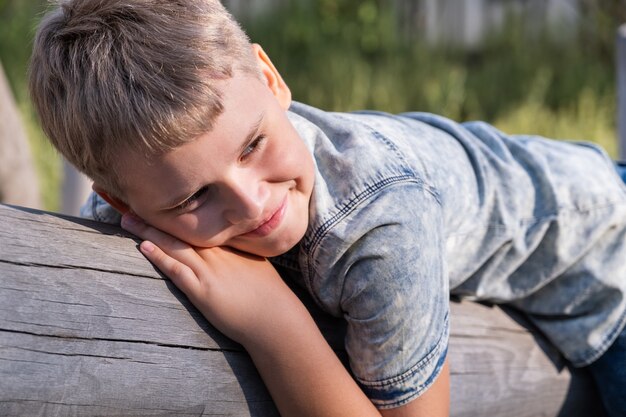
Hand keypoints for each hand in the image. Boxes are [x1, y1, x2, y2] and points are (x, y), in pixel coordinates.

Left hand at [120, 213, 297, 346]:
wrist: (274, 318)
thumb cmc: (269, 294)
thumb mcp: (255, 263)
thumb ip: (239, 251)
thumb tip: (230, 245)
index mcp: (228, 244)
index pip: (197, 222)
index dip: (176, 212)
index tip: (160, 199)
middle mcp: (216, 253)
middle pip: (182, 229)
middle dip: (156, 215)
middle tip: (132, 202)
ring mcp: (208, 271)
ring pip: (174, 245)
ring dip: (149, 232)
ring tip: (127, 219)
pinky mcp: (202, 291)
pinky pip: (177, 270)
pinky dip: (160, 257)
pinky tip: (144, 247)